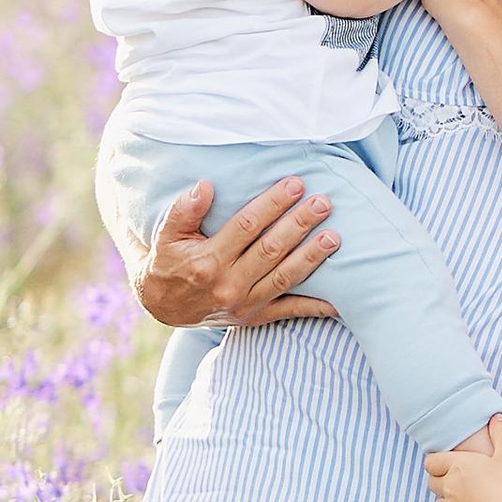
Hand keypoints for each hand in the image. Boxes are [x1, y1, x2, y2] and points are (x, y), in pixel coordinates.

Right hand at [133, 176, 341, 329]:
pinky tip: (339, 298)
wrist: (162, 306)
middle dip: (300, 224)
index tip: (295, 184)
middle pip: (272, 250)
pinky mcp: (256, 317)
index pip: (246, 227)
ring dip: (312, 256)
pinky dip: (315, 307)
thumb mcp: (165, 235)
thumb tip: (206, 187)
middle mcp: (229, 285)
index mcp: (208, 261)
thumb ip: (184, 211)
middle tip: (323, 203)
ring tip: (335, 237)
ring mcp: (245, 304)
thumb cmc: (168, 262)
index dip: (272, 204)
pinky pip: (289, 312)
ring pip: (285, 277)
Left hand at [425, 414, 501, 501]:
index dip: (437, 460)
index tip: (449, 461)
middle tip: (458, 477)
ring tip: (463, 496)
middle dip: (441, 478)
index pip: (431, 461)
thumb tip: (497, 418)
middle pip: (432, 481)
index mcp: (457, 465)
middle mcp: (448, 486)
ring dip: (446, 498)